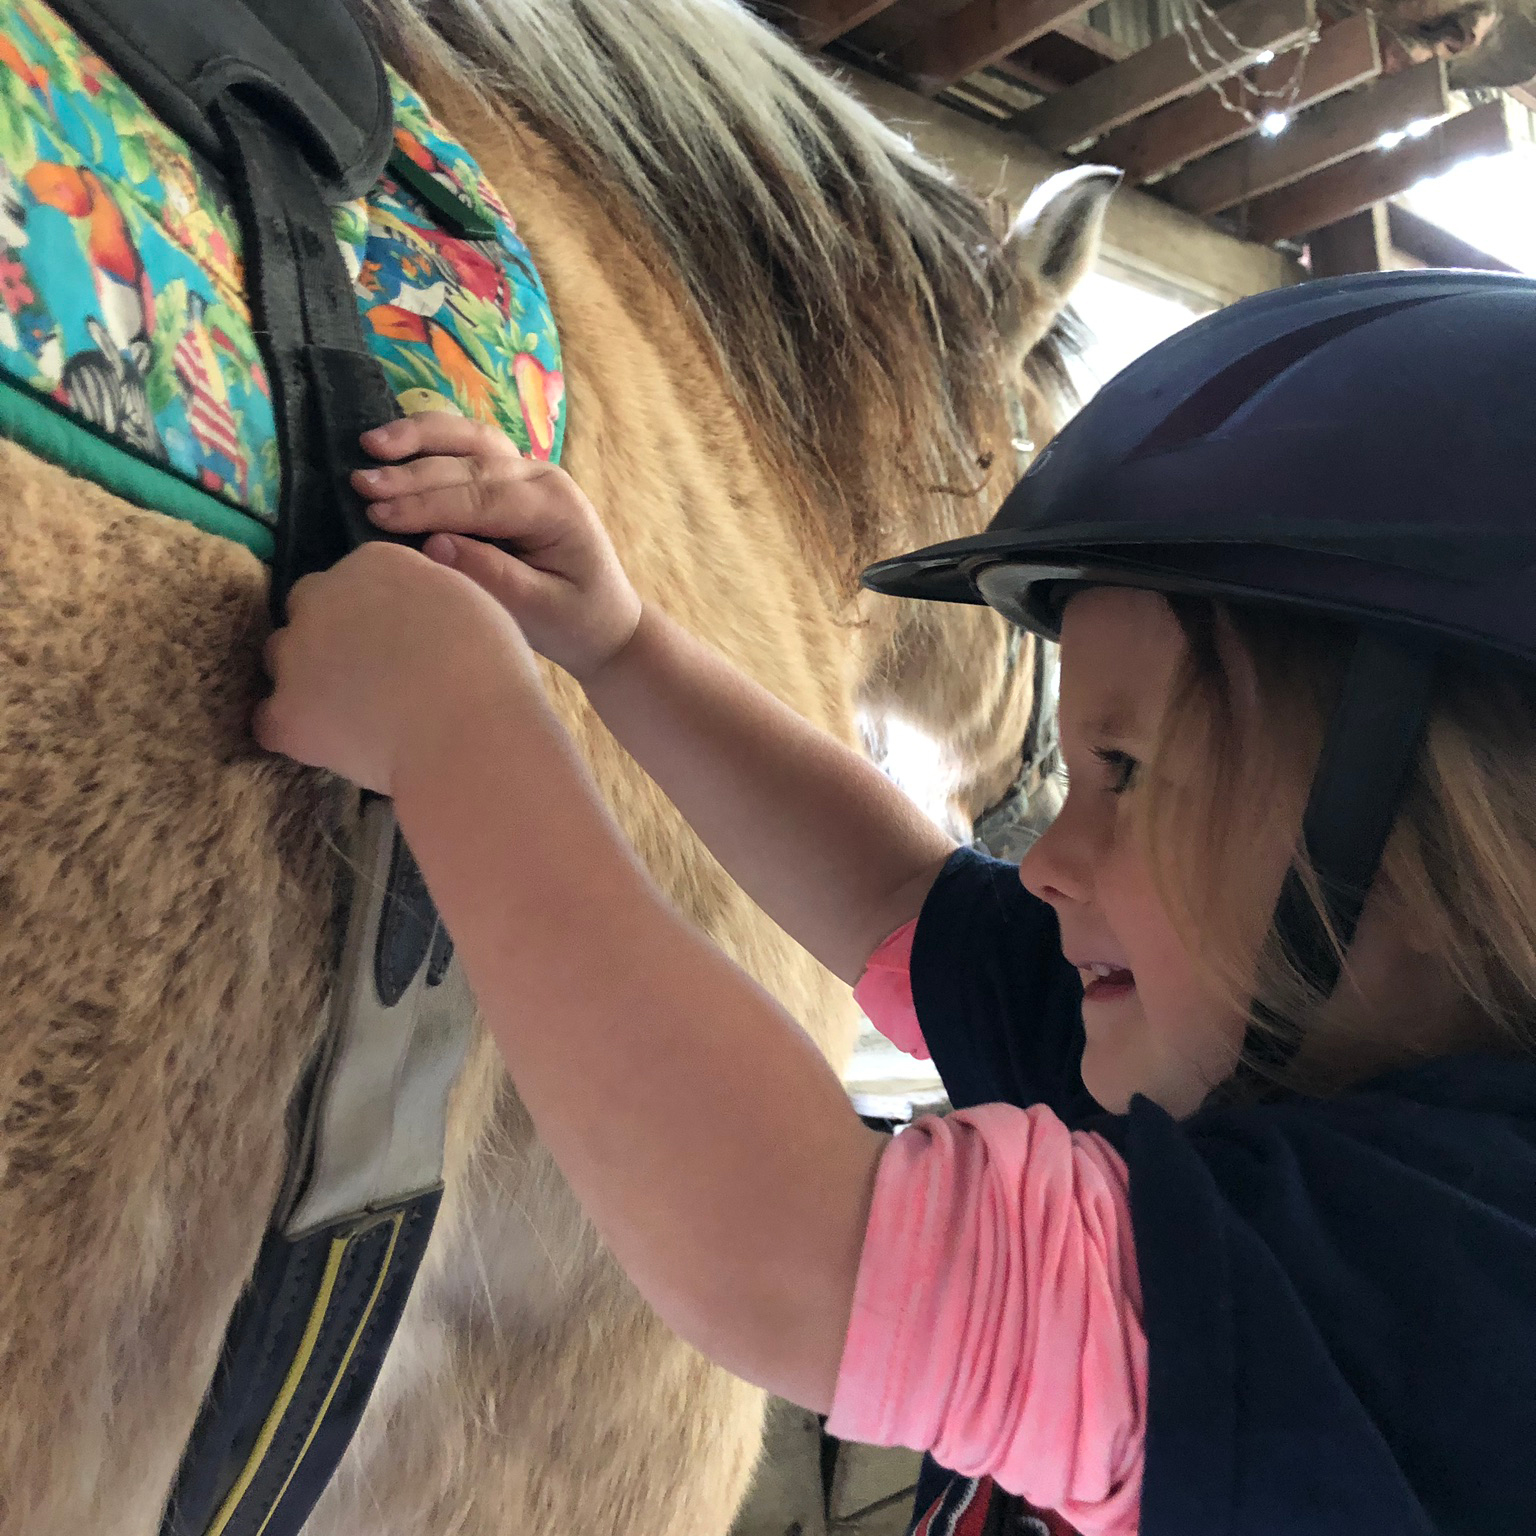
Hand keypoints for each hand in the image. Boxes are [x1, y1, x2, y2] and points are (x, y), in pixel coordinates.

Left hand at [253, 540, 535, 793]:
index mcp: (373, 563)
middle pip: (307, 608)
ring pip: (282, 658)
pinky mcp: (285, 714)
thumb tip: (411, 605)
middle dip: (330, 634)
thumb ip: (423, 592)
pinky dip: (295, 729)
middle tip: (372, 672)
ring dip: (307, 676)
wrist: (468, 733)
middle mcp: (322, 595)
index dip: (373, 609)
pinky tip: (328, 742)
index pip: (354, 576)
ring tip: (352, 711)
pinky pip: (270, 720)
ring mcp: (294, 654)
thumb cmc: (488, 668)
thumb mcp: (468, 601)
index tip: (397, 637)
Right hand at [354, 413, 642, 681]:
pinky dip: (431, 438)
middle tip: (360, 483)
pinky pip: (468, 445)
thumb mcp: (540, 611)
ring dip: (417, 438)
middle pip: (469, 465)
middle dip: (411, 473)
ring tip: (369, 445)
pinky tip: (394, 441)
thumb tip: (434, 545)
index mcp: (554, 507)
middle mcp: (541, 478)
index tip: (378, 513)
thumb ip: (493, 576)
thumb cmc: (576, 621)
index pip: (482, 499)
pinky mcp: (509, 477)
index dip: (428, 504)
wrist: (606, 620)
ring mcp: (527, 471)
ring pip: (469, 439)